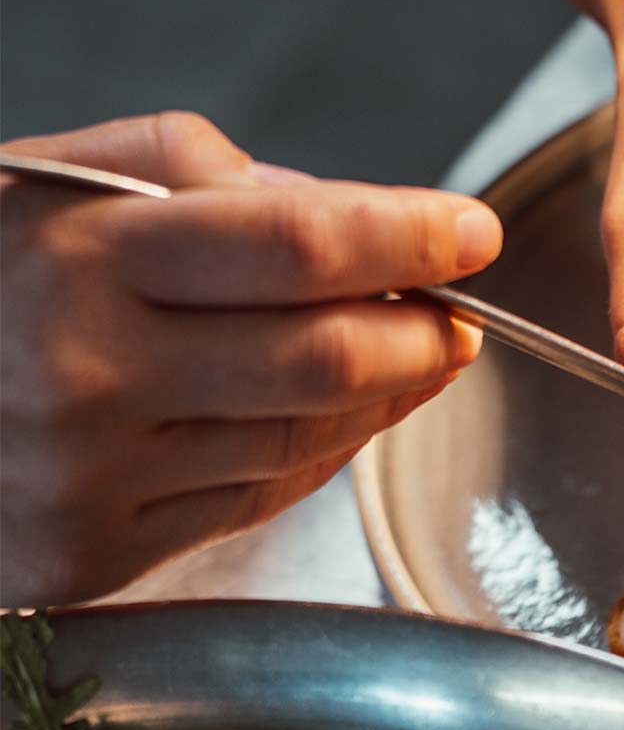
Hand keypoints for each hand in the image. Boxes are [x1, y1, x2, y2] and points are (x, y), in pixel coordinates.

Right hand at [0, 112, 501, 604]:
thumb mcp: (41, 177)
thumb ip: (189, 172)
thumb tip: (333, 212)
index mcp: (80, 257)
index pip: (298, 247)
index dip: (406, 236)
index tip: (474, 230)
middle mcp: (88, 374)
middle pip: (328, 359)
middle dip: (421, 334)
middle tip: (459, 312)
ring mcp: (89, 478)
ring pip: (306, 441)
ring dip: (382, 398)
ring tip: (407, 355)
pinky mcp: (89, 556)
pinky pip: (255, 501)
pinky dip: (318, 454)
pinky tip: (336, 417)